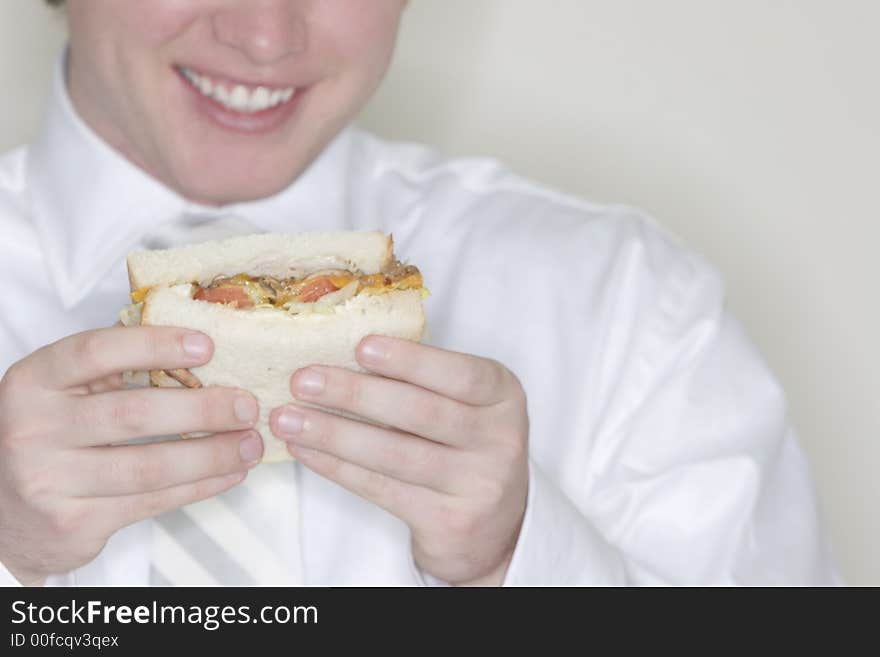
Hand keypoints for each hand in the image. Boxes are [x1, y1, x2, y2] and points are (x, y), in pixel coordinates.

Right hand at [0, 326, 262, 585]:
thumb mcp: (63, 393)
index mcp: (33, 381)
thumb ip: (110, 371)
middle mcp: (33, 428)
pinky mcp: (73, 521)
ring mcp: (49, 479)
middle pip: (135, 414)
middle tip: (248, 405)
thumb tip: (201, 352)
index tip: (207, 346)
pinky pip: (151, 501)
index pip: (97, 352)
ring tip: (250, 444)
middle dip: (204, 409)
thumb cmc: (51, 437)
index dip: (155, 345)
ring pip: (150, 466)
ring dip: (212, 454)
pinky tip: (229, 473)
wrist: (4, 513)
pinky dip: (199, 486)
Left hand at [270, 336, 528, 585]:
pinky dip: (337, 468)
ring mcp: (478, 484)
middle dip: (355, 395)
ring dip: (334, 434)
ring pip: (395, 455)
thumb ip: (427, 381)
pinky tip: (307, 451)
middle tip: (303, 380)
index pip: (460, 374)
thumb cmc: (467, 445)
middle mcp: (499, 439)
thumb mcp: (469, 405)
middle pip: (420, 413)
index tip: (360, 347)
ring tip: (288, 418)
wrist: (496, 526)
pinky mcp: (450, 521)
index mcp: (503, 396)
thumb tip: (343, 351)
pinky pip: (382, 489)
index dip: (410, 361)